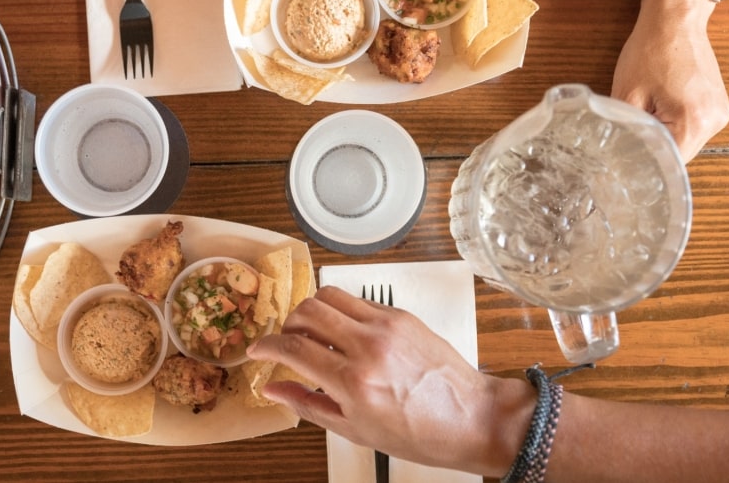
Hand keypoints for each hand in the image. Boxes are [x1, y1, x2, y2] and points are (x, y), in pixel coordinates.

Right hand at [247, 286, 533, 476]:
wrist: (471, 418)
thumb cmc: (419, 433)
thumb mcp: (354, 429)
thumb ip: (307, 404)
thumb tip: (272, 388)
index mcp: (354, 381)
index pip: (293, 347)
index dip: (266, 346)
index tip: (257, 350)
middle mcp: (368, 345)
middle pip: (307, 310)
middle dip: (287, 324)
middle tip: (287, 342)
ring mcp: (386, 325)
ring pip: (329, 295)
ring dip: (311, 311)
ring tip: (313, 333)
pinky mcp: (401, 315)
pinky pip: (357, 301)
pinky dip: (341, 312)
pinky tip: (344, 334)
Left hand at [612, 0, 728, 161]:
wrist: (674, 20)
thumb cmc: (651, 50)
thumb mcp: (627, 95)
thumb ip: (625, 128)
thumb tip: (617, 149)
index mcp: (695, 121)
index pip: (669, 161)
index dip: (646, 161)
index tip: (626, 158)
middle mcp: (714, 121)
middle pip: (680, 152)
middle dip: (654, 146)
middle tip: (631, 134)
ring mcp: (720, 112)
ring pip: (685, 140)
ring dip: (665, 133)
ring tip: (645, 115)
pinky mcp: (716, 104)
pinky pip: (692, 125)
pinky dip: (674, 122)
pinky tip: (659, 108)